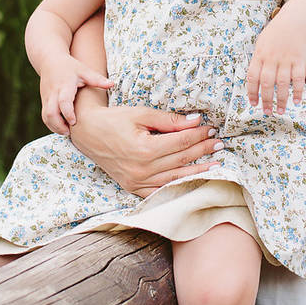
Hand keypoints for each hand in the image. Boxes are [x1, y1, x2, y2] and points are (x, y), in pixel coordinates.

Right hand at [39, 62, 113, 134]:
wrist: (49, 60)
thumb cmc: (70, 66)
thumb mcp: (84, 70)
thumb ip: (97, 79)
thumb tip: (112, 84)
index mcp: (64, 86)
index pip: (63, 102)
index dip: (68, 114)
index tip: (74, 122)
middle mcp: (53, 93)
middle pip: (50, 113)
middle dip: (58, 126)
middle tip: (70, 132)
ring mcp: (46, 98)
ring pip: (45, 117)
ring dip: (54, 127)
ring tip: (67, 131)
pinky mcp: (44, 101)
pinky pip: (44, 116)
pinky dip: (51, 124)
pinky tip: (62, 126)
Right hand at [70, 104, 223, 197]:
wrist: (87, 133)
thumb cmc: (113, 120)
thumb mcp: (141, 114)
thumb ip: (169, 120)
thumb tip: (195, 121)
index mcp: (145, 149)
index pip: (181, 142)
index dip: (198, 135)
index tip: (211, 129)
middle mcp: (142, 169)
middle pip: (181, 159)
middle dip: (202, 150)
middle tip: (218, 144)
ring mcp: (138, 182)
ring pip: (175, 177)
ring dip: (198, 170)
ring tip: (215, 164)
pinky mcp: (133, 188)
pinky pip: (160, 191)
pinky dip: (178, 186)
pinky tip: (192, 181)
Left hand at [247, 11, 305, 114]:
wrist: (296, 19)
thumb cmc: (278, 31)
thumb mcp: (262, 41)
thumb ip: (258, 58)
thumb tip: (255, 75)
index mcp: (259, 55)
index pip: (252, 77)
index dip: (252, 92)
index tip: (253, 103)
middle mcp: (271, 59)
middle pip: (266, 84)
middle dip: (266, 100)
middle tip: (267, 112)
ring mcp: (286, 60)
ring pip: (281, 84)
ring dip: (281, 100)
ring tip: (280, 111)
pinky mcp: (299, 60)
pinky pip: (297, 79)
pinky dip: (297, 91)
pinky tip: (297, 101)